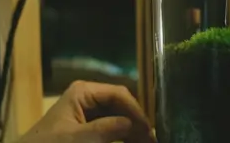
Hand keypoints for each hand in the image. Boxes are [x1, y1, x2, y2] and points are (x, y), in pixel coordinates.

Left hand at [17, 81, 154, 142]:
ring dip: (131, 132)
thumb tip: (136, 125)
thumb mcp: (79, 139)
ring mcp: (88, 112)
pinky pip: (110, 129)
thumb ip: (108, 129)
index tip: (148, 130)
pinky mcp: (87, 128)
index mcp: (84, 92)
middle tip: (151, 140)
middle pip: (121, 106)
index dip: (136, 111)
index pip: (120, 94)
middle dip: (136, 123)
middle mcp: (88, 98)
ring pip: (119, 118)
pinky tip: (131, 142)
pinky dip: (121, 137)